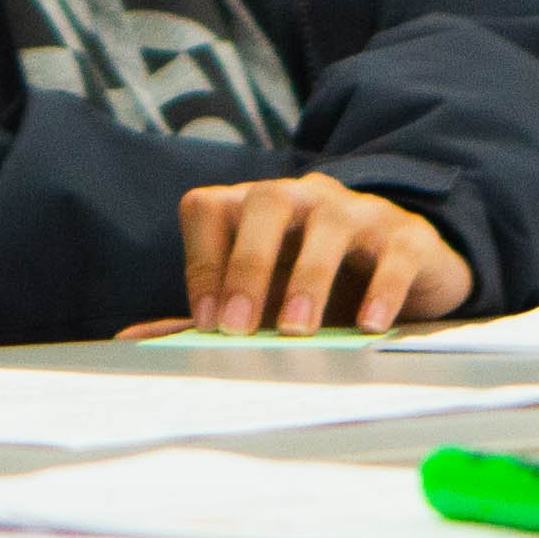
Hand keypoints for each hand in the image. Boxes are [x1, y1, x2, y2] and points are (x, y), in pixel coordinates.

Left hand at [154, 173, 474, 336]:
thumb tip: (131, 340)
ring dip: (308, 277)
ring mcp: (356, 210)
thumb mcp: (260, 300)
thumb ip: (204, 315)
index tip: (207, 321)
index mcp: (254, 208)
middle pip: (265, 202)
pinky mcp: (406, 234)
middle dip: (246, 264)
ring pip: (328, 223)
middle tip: (237, 325)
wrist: (407, 270)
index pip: (209, 208)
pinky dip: (381, 287)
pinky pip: (393, 249)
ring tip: (297, 329)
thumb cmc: (317, 285)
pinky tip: (370, 325)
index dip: (202, 261)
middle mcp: (302, 197)